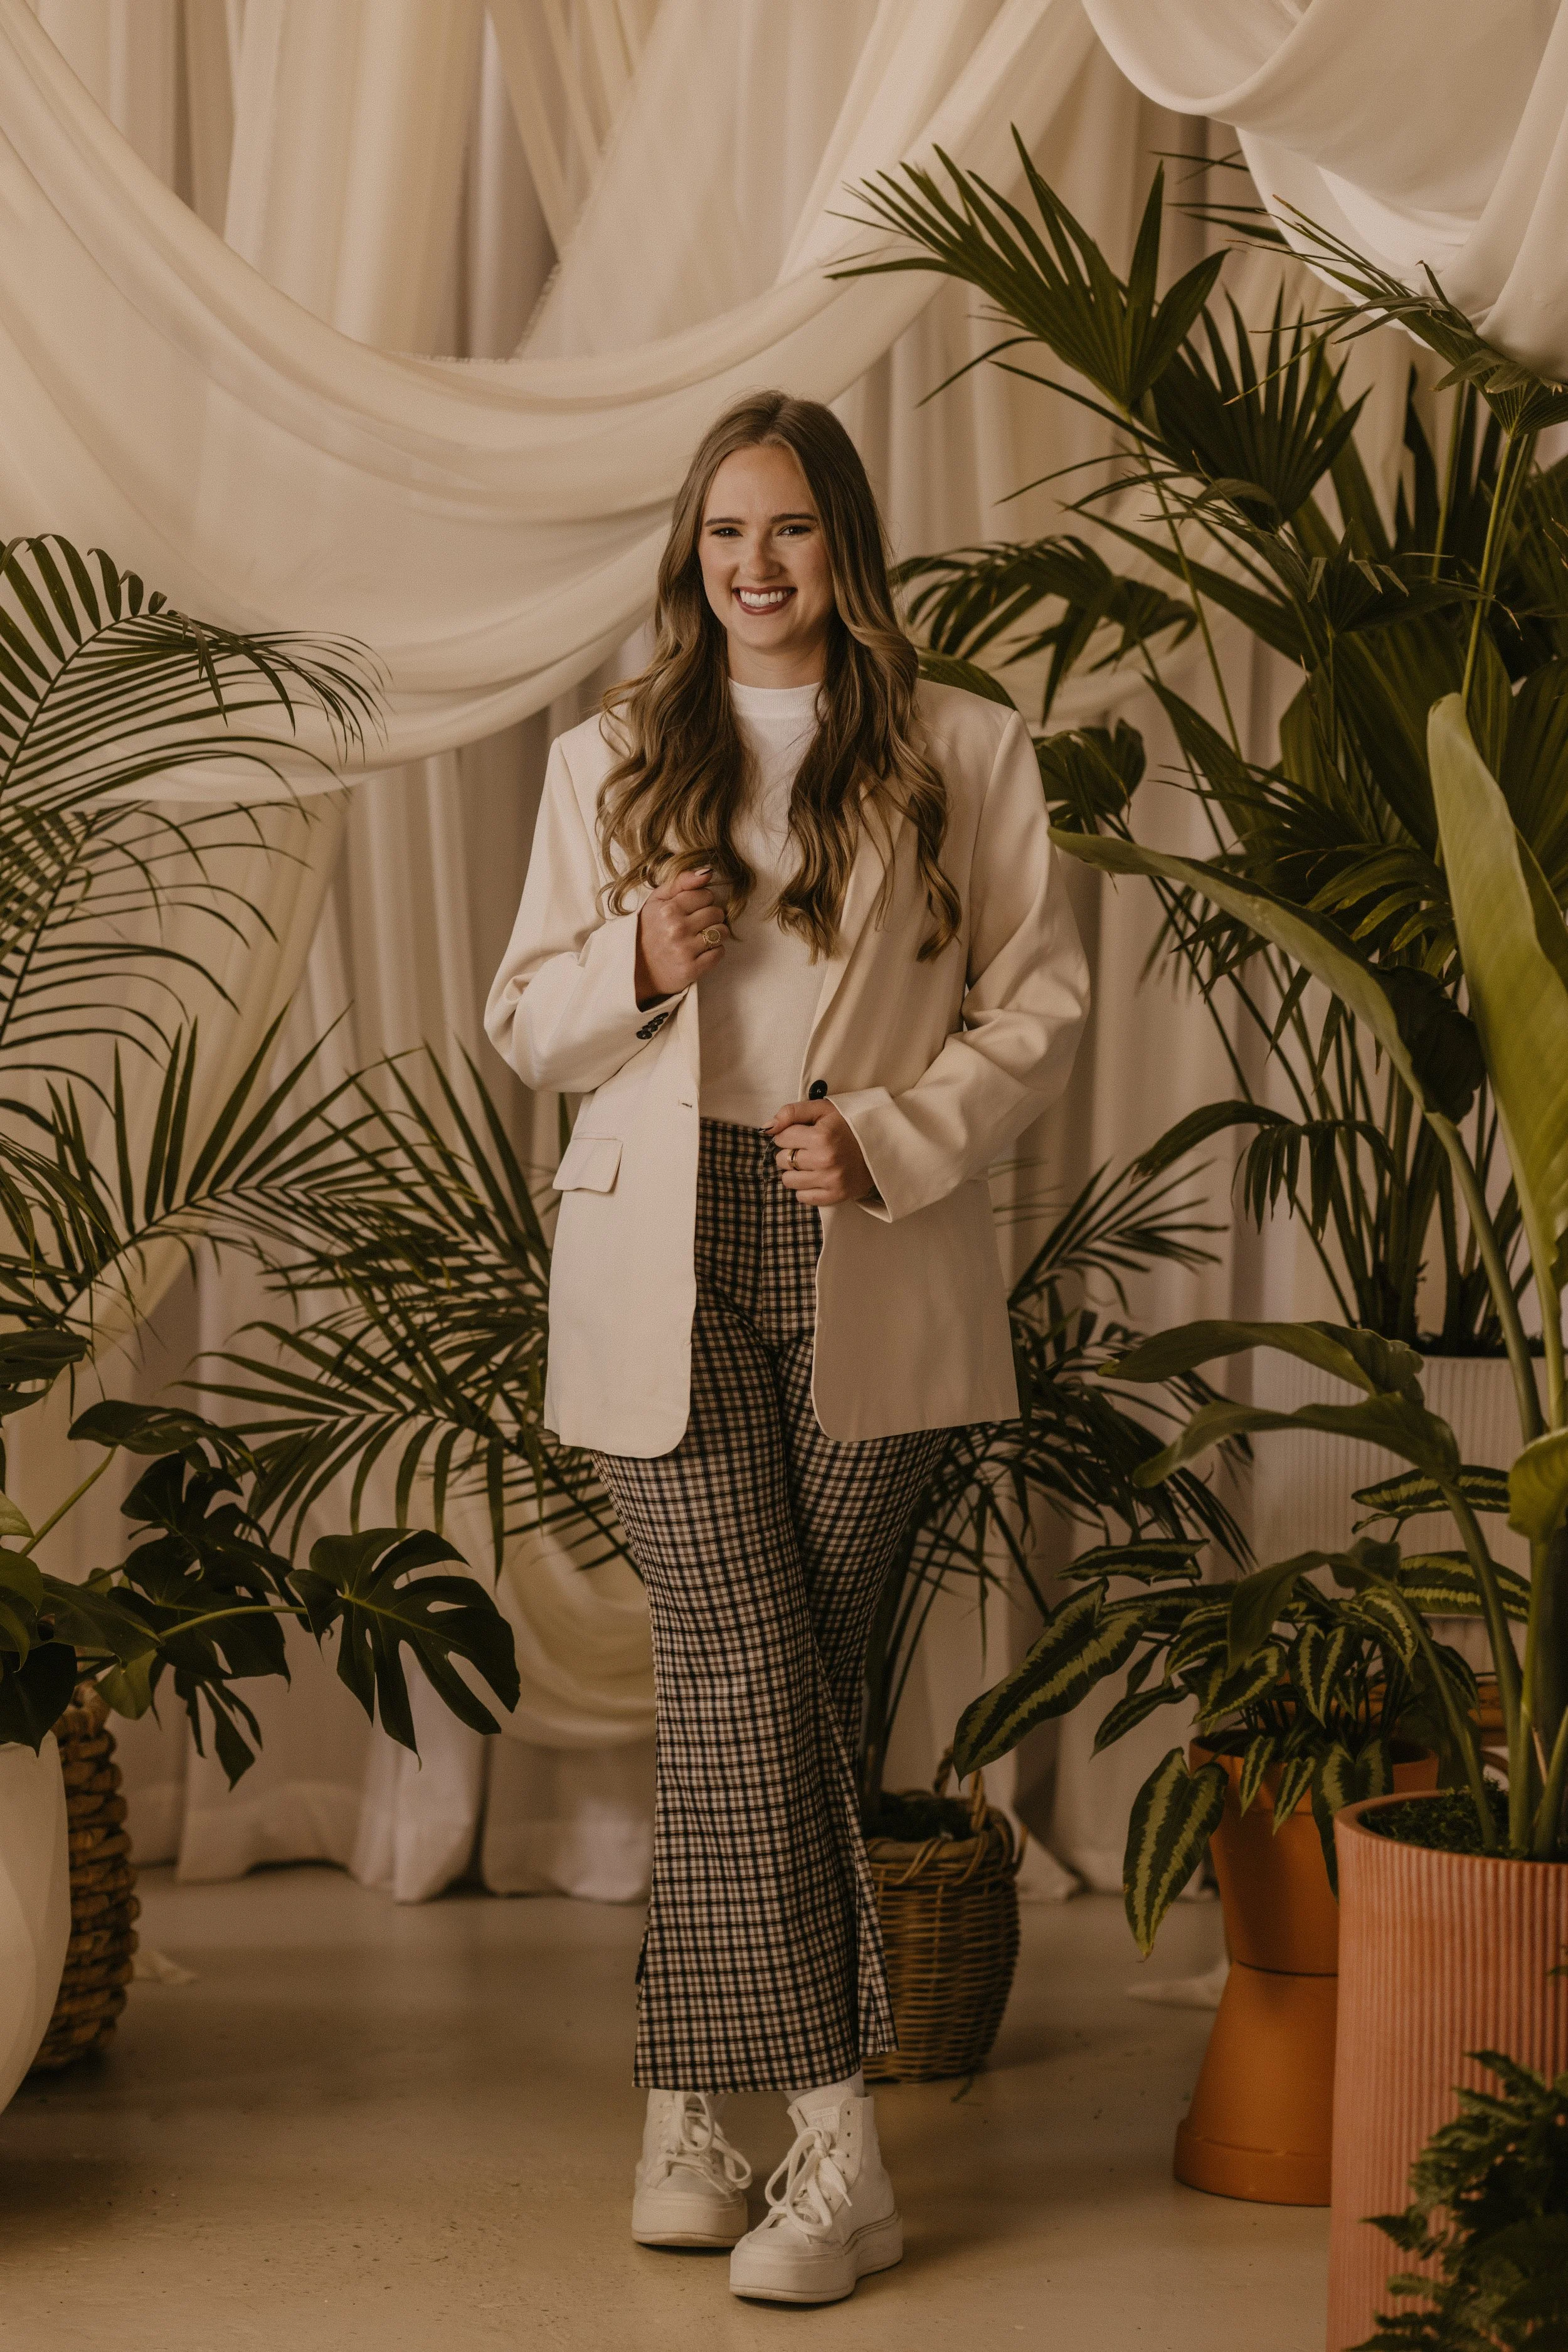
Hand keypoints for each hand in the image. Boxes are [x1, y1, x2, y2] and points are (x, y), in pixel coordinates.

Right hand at [635, 867, 729, 1005]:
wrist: (635, 970)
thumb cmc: (648, 931)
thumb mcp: (656, 901)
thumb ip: (681, 882)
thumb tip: (708, 871)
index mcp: (667, 909)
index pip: (706, 895)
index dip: (702, 901)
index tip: (692, 909)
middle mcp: (676, 929)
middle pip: (717, 913)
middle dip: (711, 917)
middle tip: (697, 925)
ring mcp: (684, 950)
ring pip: (722, 932)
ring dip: (716, 934)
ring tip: (701, 937)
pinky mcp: (691, 970)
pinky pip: (719, 953)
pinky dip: (714, 952)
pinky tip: (701, 951)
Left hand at [763, 1098, 874, 1206]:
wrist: (881, 1146)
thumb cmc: (849, 1125)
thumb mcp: (823, 1109)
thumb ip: (792, 1113)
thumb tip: (766, 1128)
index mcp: (822, 1136)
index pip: (781, 1138)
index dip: (788, 1134)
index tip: (802, 1133)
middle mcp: (825, 1160)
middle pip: (781, 1160)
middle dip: (789, 1152)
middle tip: (807, 1148)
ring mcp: (830, 1180)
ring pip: (788, 1180)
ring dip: (794, 1171)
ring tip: (811, 1163)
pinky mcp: (835, 1196)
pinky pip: (802, 1197)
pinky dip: (804, 1188)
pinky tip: (816, 1177)